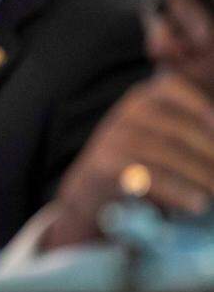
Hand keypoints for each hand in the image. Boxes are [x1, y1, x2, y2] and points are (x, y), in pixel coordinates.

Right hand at [43, 72, 213, 249]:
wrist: (90, 194)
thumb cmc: (140, 165)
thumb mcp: (159, 137)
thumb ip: (186, 132)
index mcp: (141, 98)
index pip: (171, 86)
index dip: (199, 105)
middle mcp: (125, 113)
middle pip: (177, 128)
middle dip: (209, 153)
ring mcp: (113, 137)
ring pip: (165, 152)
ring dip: (199, 175)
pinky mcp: (105, 165)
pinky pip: (150, 176)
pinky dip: (178, 191)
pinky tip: (197, 204)